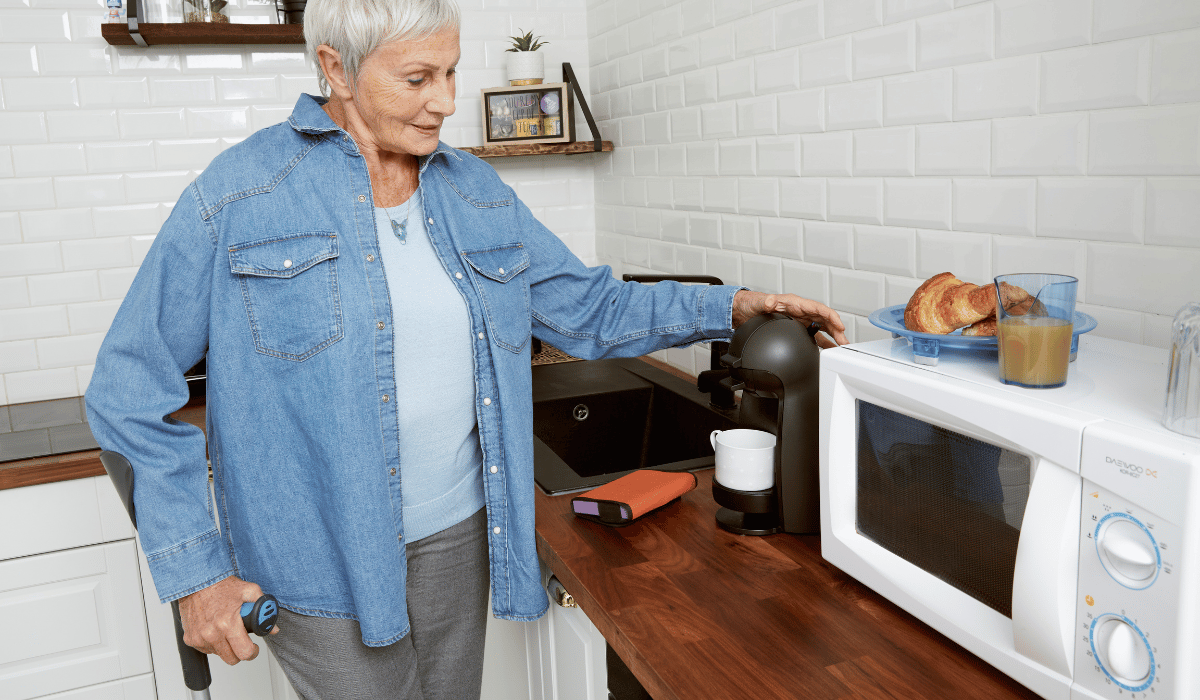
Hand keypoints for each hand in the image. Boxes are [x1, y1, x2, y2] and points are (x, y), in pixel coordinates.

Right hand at [178, 575, 277, 664]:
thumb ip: (264, 609)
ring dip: (225, 647)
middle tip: (242, 641)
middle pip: (231, 659)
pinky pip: (205, 649)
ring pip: (218, 654)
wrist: (196, 581)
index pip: (244, 652)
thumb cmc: (220, 586)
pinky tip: (214, 629)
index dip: (253, 652)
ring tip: (226, 629)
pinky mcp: (190, 639)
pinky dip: (212, 643)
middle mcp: (212, 633)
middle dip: (240, 651)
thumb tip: (272, 627)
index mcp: (227, 623)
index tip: (254, 648)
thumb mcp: (249, 591)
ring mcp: (199, 638)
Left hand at [732, 291, 848, 348]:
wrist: (745, 311)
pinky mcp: (797, 330)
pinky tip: (828, 352)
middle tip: (844, 342)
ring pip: (822, 329)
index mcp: (796, 304)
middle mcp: (801, 312)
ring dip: (832, 338)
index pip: (818, 309)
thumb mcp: (760, 302)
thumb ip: (766, 302)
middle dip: (837, 330)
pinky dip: (822, 344)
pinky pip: (813, 337)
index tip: (839, 326)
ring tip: (842, 348)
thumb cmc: (753, 303)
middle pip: (824, 320)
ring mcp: (800, 322)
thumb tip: (771, 302)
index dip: (831, 317)